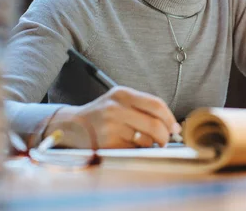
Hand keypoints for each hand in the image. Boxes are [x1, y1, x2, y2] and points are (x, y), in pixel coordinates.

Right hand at [44, 86, 181, 148]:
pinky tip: (128, 147)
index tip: (174, 127)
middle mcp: (116, 109)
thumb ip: (144, 108)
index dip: (170, 118)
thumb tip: (172, 126)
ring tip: (140, 141)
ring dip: (149, 145)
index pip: (156, 105)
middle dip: (165, 136)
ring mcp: (110, 128)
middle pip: (155, 125)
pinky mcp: (107, 145)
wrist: (71, 126)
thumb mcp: (119, 101)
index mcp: (122, 94)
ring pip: (145, 141)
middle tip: (165, 140)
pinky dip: (136, 152)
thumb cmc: (102, 114)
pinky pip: (134, 151)